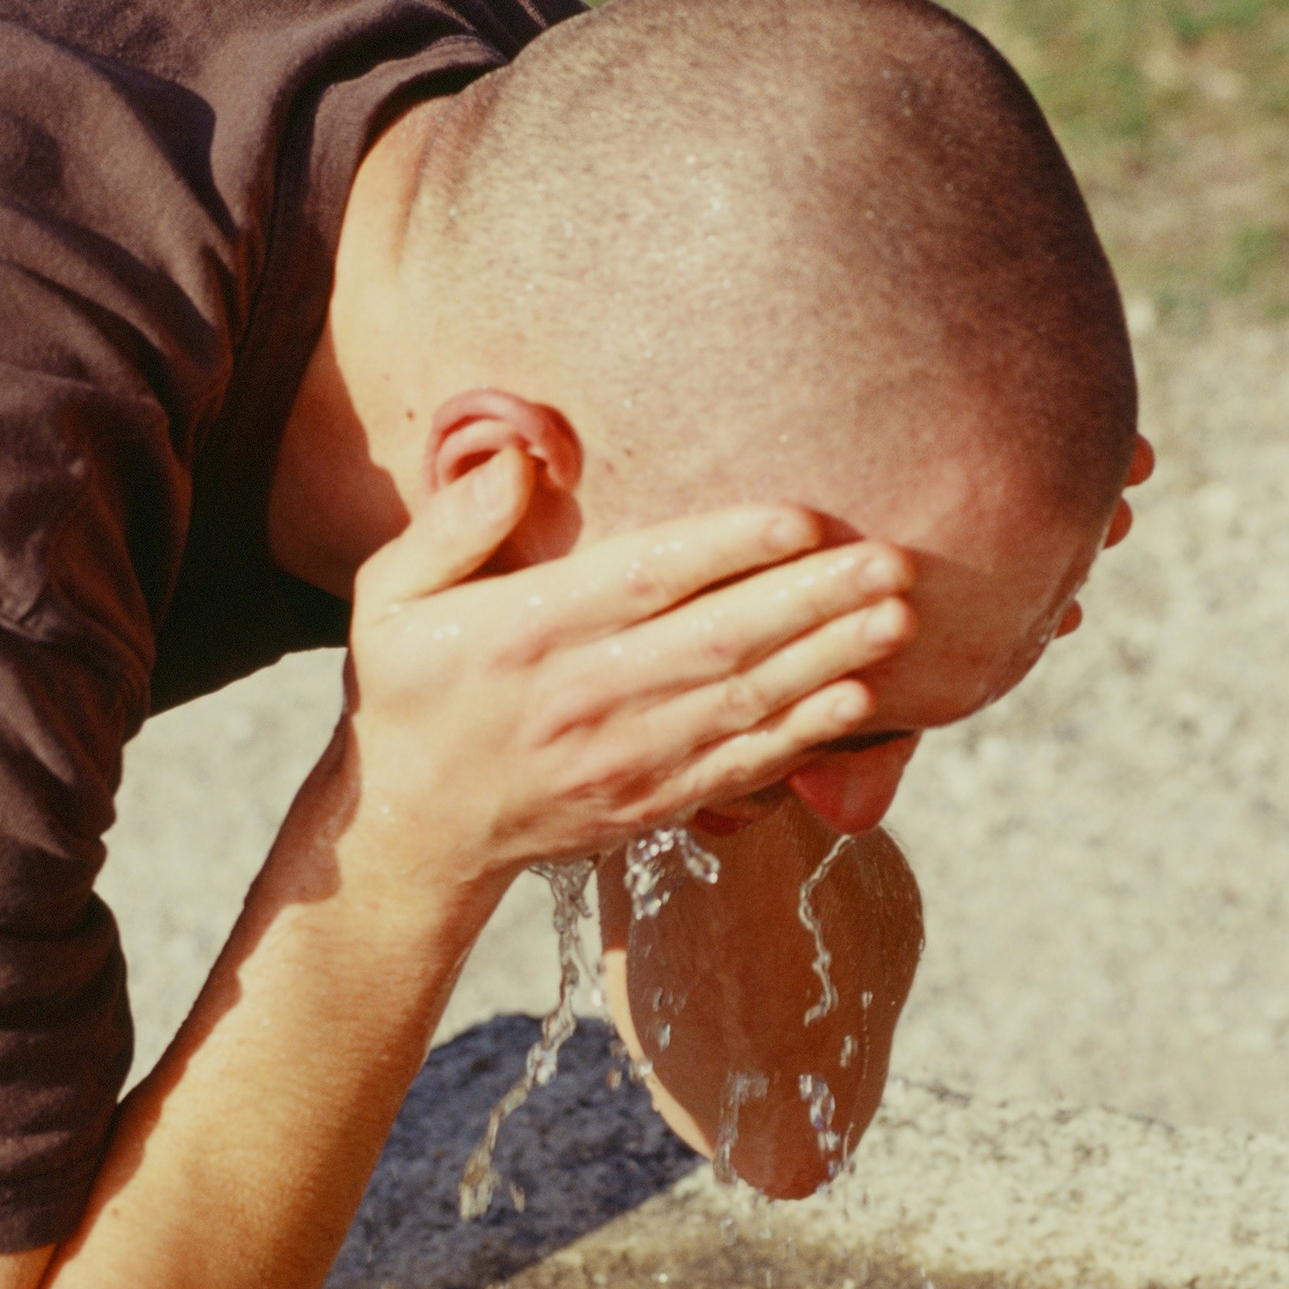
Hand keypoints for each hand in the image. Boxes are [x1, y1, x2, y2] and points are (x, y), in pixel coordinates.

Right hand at [332, 448, 915, 904]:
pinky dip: (805, 735)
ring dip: (830, 660)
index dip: (726, 549)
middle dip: (813, 600)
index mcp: (526, 635)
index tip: (800, 518)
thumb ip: (452, 525)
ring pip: (744, 705)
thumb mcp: (390, 598)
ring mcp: (625, 759)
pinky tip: (861, 698)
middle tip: (892, 561)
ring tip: (899, 617)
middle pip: (718, 643)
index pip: (643, 582)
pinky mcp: (652, 803)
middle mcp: (584, 698)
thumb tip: (517, 459)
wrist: (414, 829)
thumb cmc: (410, 691)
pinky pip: (742, 767)